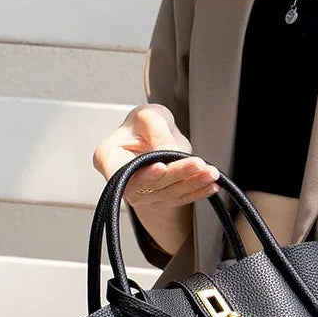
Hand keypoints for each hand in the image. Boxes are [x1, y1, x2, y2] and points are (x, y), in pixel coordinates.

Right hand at [92, 104, 219, 208]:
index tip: (161, 167)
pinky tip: (210, 185)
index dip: (143, 174)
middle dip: (177, 175)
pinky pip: (179, 199)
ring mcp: (140, 193)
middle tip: (198, 165)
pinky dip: (196, 192)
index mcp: (108, 158)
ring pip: (168, 193)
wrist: (150, 134)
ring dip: (192, 184)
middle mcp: (122, 181)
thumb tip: (170, 154)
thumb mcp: (149, 117)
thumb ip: (159, 133)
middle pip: (151, 185)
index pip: (124, 173)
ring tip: (210, 173)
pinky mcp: (158, 199)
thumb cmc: (142, 124)